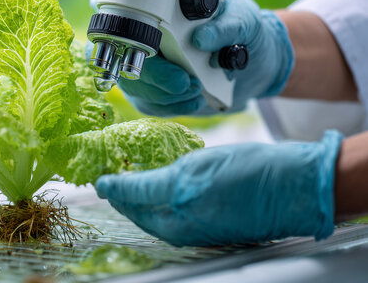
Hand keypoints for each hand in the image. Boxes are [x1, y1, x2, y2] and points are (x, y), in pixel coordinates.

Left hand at [94, 130, 342, 246]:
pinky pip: (173, 230)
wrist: (296, 188)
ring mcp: (197, 232)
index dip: (114, 186)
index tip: (100, 180)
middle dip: (121, 201)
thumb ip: (172, 173)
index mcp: (180, 192)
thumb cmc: (256, 167)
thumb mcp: (205, 160)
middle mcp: (184, 218)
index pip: (134, 192)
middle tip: (109, 187)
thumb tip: (146, 180)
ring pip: (154, 225)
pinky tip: (157, 206)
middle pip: (139, 214)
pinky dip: (158, 218)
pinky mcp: (209, 237)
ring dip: (137, 210)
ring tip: (128, 196)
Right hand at [117, 0, 293, 115]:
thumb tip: (201, 39)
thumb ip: (226, 26)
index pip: (125, 17)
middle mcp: (144, 36)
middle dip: (156, 78)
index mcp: (160, 7)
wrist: (254, 59)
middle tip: (187, 83)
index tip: (156, 54)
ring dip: (166, 95)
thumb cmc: (242, 29)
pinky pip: (149, 104)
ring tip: (197, 90)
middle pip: (124, 58)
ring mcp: (144, 66)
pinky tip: (194, 100)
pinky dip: (173, 106)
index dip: (128, 36)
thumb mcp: (243, 19)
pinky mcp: (151, 91)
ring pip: (135, 87)